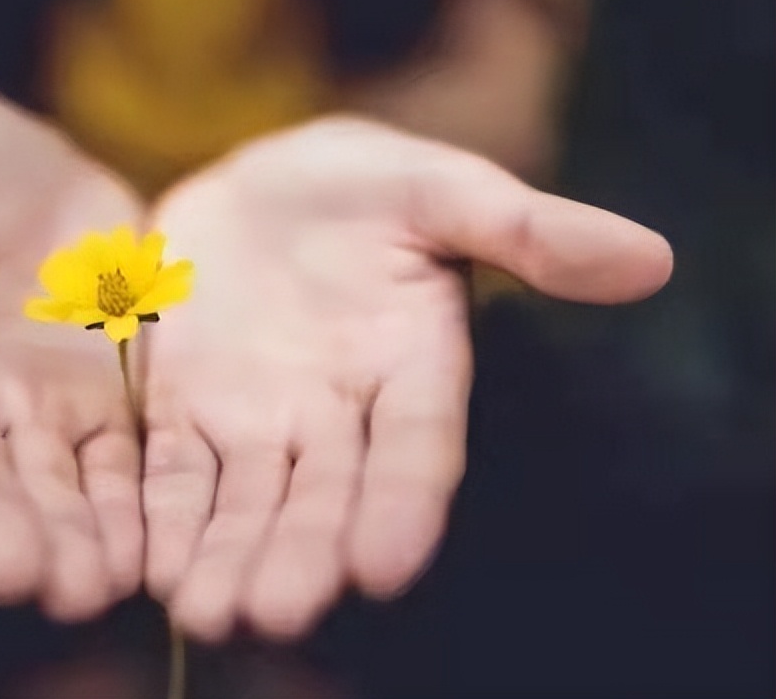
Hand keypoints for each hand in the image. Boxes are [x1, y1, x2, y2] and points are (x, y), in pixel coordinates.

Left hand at [142, 117, 672, 640]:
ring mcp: (258, 421)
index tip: (384, 567)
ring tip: (205, 611)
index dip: (404, 505)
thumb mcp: (439, 187)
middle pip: (323, 497)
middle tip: (275, 614)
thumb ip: (526, 228)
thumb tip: (650, 259)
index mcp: (412, 369)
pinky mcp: (186, 412)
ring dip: (226, 557)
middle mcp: (338, 416)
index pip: (417, 450)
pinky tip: (148, 564)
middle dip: (300, 555)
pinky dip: (163, 516)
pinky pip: (172, 473)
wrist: (260, 185)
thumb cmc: (364, 184)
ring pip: (245, 502)